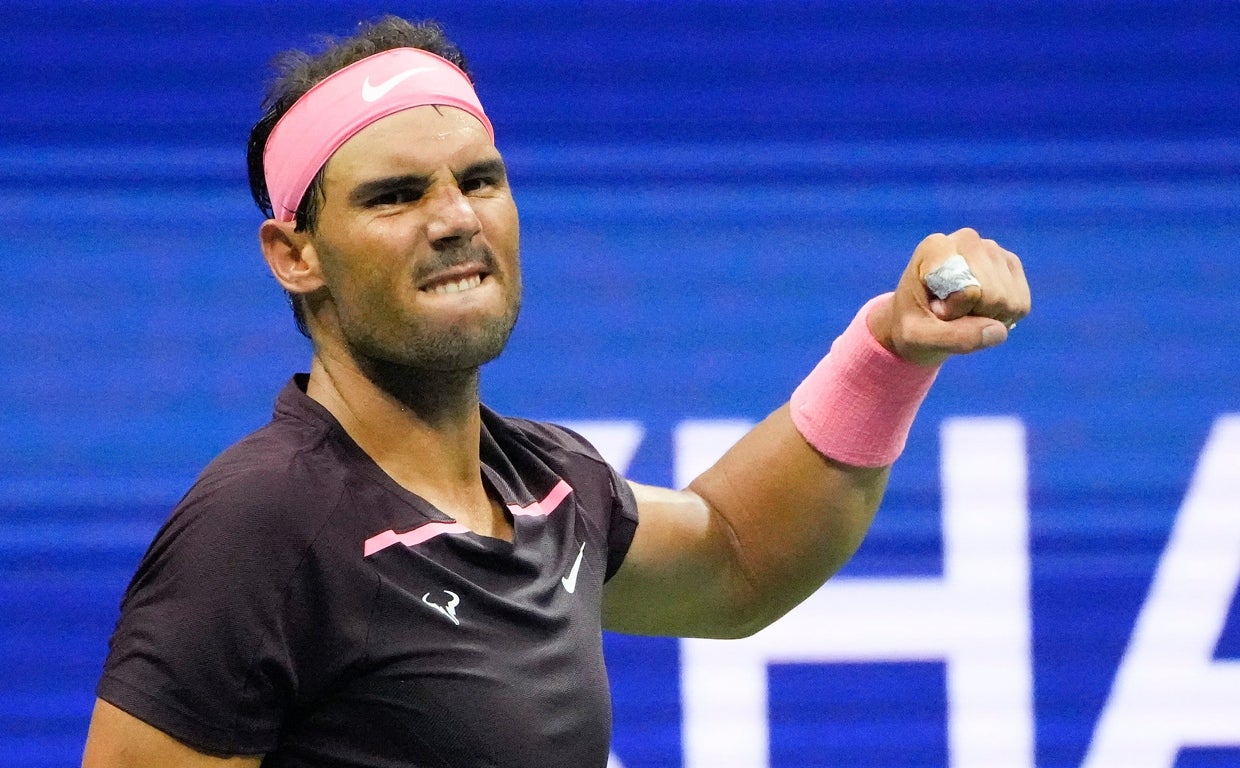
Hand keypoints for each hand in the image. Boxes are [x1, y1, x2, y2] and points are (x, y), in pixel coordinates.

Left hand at [867, 227, 1030, 365]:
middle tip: (950, 313)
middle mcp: (967, 239)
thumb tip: (999, 331)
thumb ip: (954, 338)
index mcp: (935, 247)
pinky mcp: (1010, 264)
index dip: (955, 311)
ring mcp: (992, 249)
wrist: (920, 319)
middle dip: (975, 315)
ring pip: (1010, 301)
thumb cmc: (912, 326)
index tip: (935, 308)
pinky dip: (1003, 316)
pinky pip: (1021, 304)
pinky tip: (980, 310)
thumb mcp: (919, 338)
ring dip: (989, 317)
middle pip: (995, 295)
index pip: (968, 288)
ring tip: (962, 311)